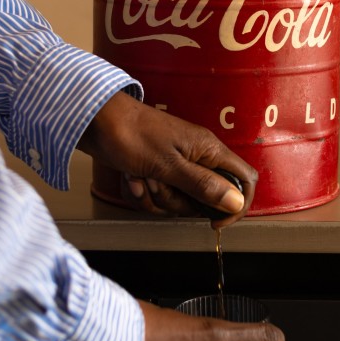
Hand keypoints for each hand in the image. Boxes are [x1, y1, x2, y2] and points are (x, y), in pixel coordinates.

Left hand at [78, 91, 257, 227]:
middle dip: (179, 201)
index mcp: (209, 150)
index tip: (214, 220)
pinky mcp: (156, 170)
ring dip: (156, 196)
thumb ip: (204, 185)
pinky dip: (141, 191)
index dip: (236, 204)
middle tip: (160, 184)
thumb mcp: (169, 166)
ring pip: (179, 200)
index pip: (244, 179)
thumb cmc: (132, 134)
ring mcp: (176, 164)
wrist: (96, 120)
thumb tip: (235, 202)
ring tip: (141, 176)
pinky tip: (131, 177)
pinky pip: (157, 195)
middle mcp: (197, 157)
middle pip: (205, 198)